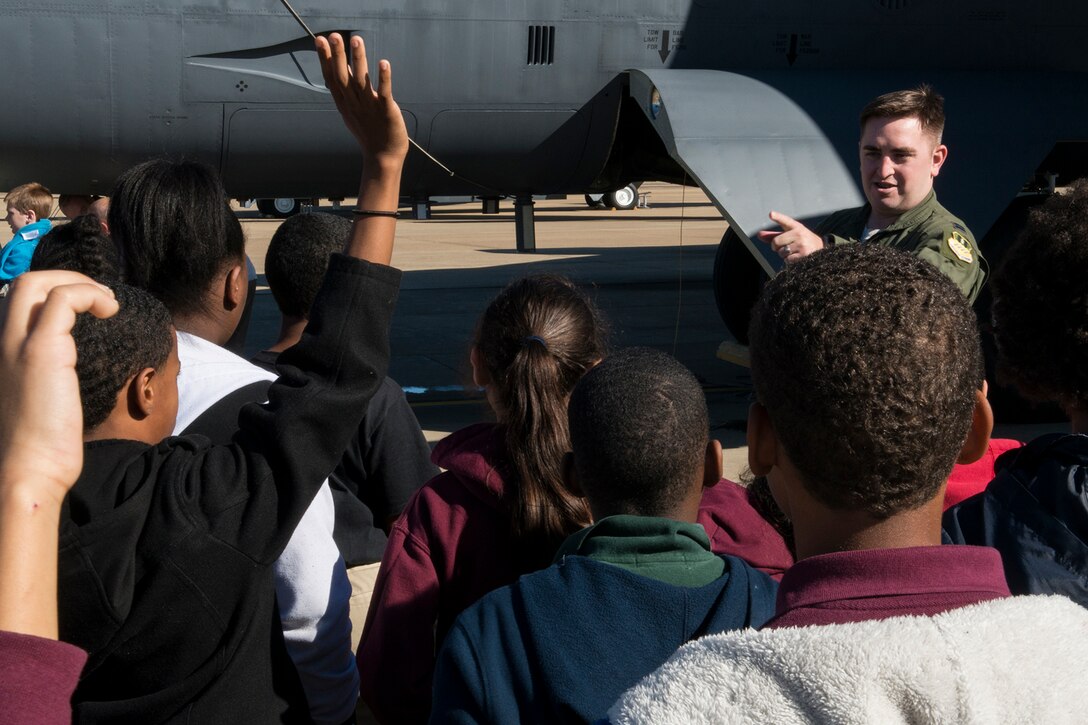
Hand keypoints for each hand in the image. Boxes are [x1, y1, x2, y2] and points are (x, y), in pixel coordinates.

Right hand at [0, 271, 117, 504]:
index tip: (86, 304)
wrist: (29, 469)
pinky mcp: (42, 351)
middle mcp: (2, 341)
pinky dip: (90, 295)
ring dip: (81, 284)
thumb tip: (72, 361)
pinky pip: (64, 300)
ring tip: (108, 303)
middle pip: (25, 282)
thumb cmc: (39, 442)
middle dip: (67, 278)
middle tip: (99, 298)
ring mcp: (18, 344)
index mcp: (1, 350)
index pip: (17, 299)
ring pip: (40, 283)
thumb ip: (49, 371)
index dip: (52, 292)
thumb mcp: (40, 396)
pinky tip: (111, 311)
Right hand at [316, 33, 408, 165]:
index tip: (320, 39)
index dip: (325, 58)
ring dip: (358, 60)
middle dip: (337, 56)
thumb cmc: (369, 131)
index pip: (331, 77)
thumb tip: (342, 66)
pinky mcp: (386, 111)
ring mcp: (369, 107)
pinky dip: (383, 78)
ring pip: (361, 81)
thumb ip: (347, 88)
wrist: (383, 157)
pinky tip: (384, 63)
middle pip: (343, 77)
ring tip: (356, 40)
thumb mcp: (352, 109)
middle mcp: (354, 104)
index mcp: (345, 103)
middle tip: (334, 35)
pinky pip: (384, 93)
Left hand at [756, 211, 824, 263]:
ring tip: (795, 251)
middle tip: (785, 246)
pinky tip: (798, 257)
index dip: (777, 217)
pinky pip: (787, 260)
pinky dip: (790, 261)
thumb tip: (759, 235)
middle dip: (776, 247)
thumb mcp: (790, 235)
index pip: (785, 220)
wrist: (820, 249)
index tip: (771, 214)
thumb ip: (774, 235)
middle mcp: (799, 233)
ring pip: (781, 252)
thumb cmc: (801, 241)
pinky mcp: (804, 255)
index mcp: (796, 226)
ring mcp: (802, 244)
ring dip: (784, 255)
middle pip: (776, 242)